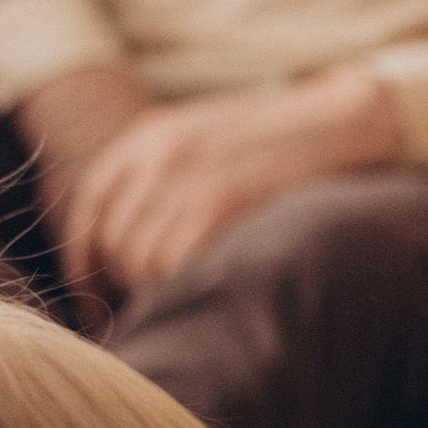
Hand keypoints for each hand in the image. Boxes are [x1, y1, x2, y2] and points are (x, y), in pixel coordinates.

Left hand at [64, 71, 405, 293]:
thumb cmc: (279, 143)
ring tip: (184, 298)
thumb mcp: (206, 140)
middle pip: (111, 238)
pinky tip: (203, 290)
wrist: (345, 120)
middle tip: (147, 307)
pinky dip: (180, 287)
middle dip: (123, 282)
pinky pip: (173, 263)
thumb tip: (125, 245)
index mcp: (150, 135)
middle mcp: (158, 152)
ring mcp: (188, 175)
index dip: (83, 260)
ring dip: (154, 289)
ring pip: (139, 257)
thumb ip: (162, 178)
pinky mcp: (221, 201)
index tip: (93, 294)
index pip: (88, 206)